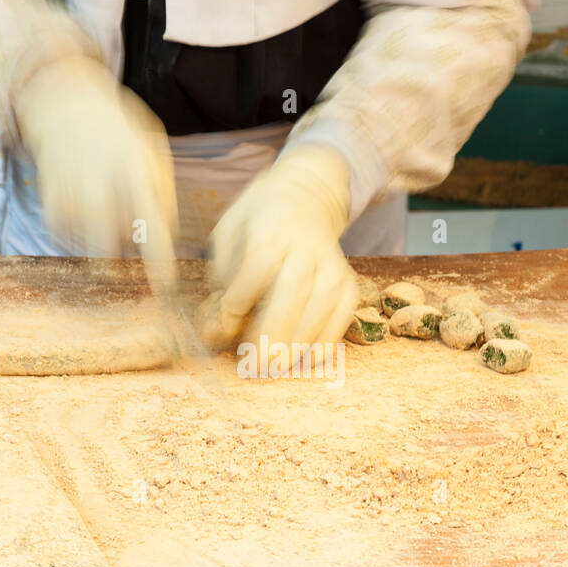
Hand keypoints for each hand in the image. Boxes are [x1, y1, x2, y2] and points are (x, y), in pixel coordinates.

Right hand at [13, 54, 177, 290]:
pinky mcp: (49, 197)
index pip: (150, 220)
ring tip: (106, 210)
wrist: (63, 100)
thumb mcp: (152, 145)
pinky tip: (84, 212)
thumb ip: (163, 187)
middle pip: (115, 239)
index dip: (158, 258)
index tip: (165, 287)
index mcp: (134, 165)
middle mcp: (100, 178)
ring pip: (91, 241)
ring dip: (103, 240)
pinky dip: (77, 235)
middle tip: (127, 239)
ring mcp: (71, 188)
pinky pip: (66, 236)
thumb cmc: (118, 130)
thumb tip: (167, 232)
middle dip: (124, 248)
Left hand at [206, 145, 357, 360]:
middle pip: (294, 289)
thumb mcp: (229, 235)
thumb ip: (222, 279)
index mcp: (270, 227)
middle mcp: (306, 245)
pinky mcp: (347, 281)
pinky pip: (343, 314)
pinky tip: (309, 361)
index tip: (224, 322)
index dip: (240, 298)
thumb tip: (220, 329)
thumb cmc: (256, 226)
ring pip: (322, 305)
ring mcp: (331, 264)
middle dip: (274, 331)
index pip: (258, 264)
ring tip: (278, 368)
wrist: (305, 198)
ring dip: (300, 342)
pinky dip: (328, 340)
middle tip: (256, 363)